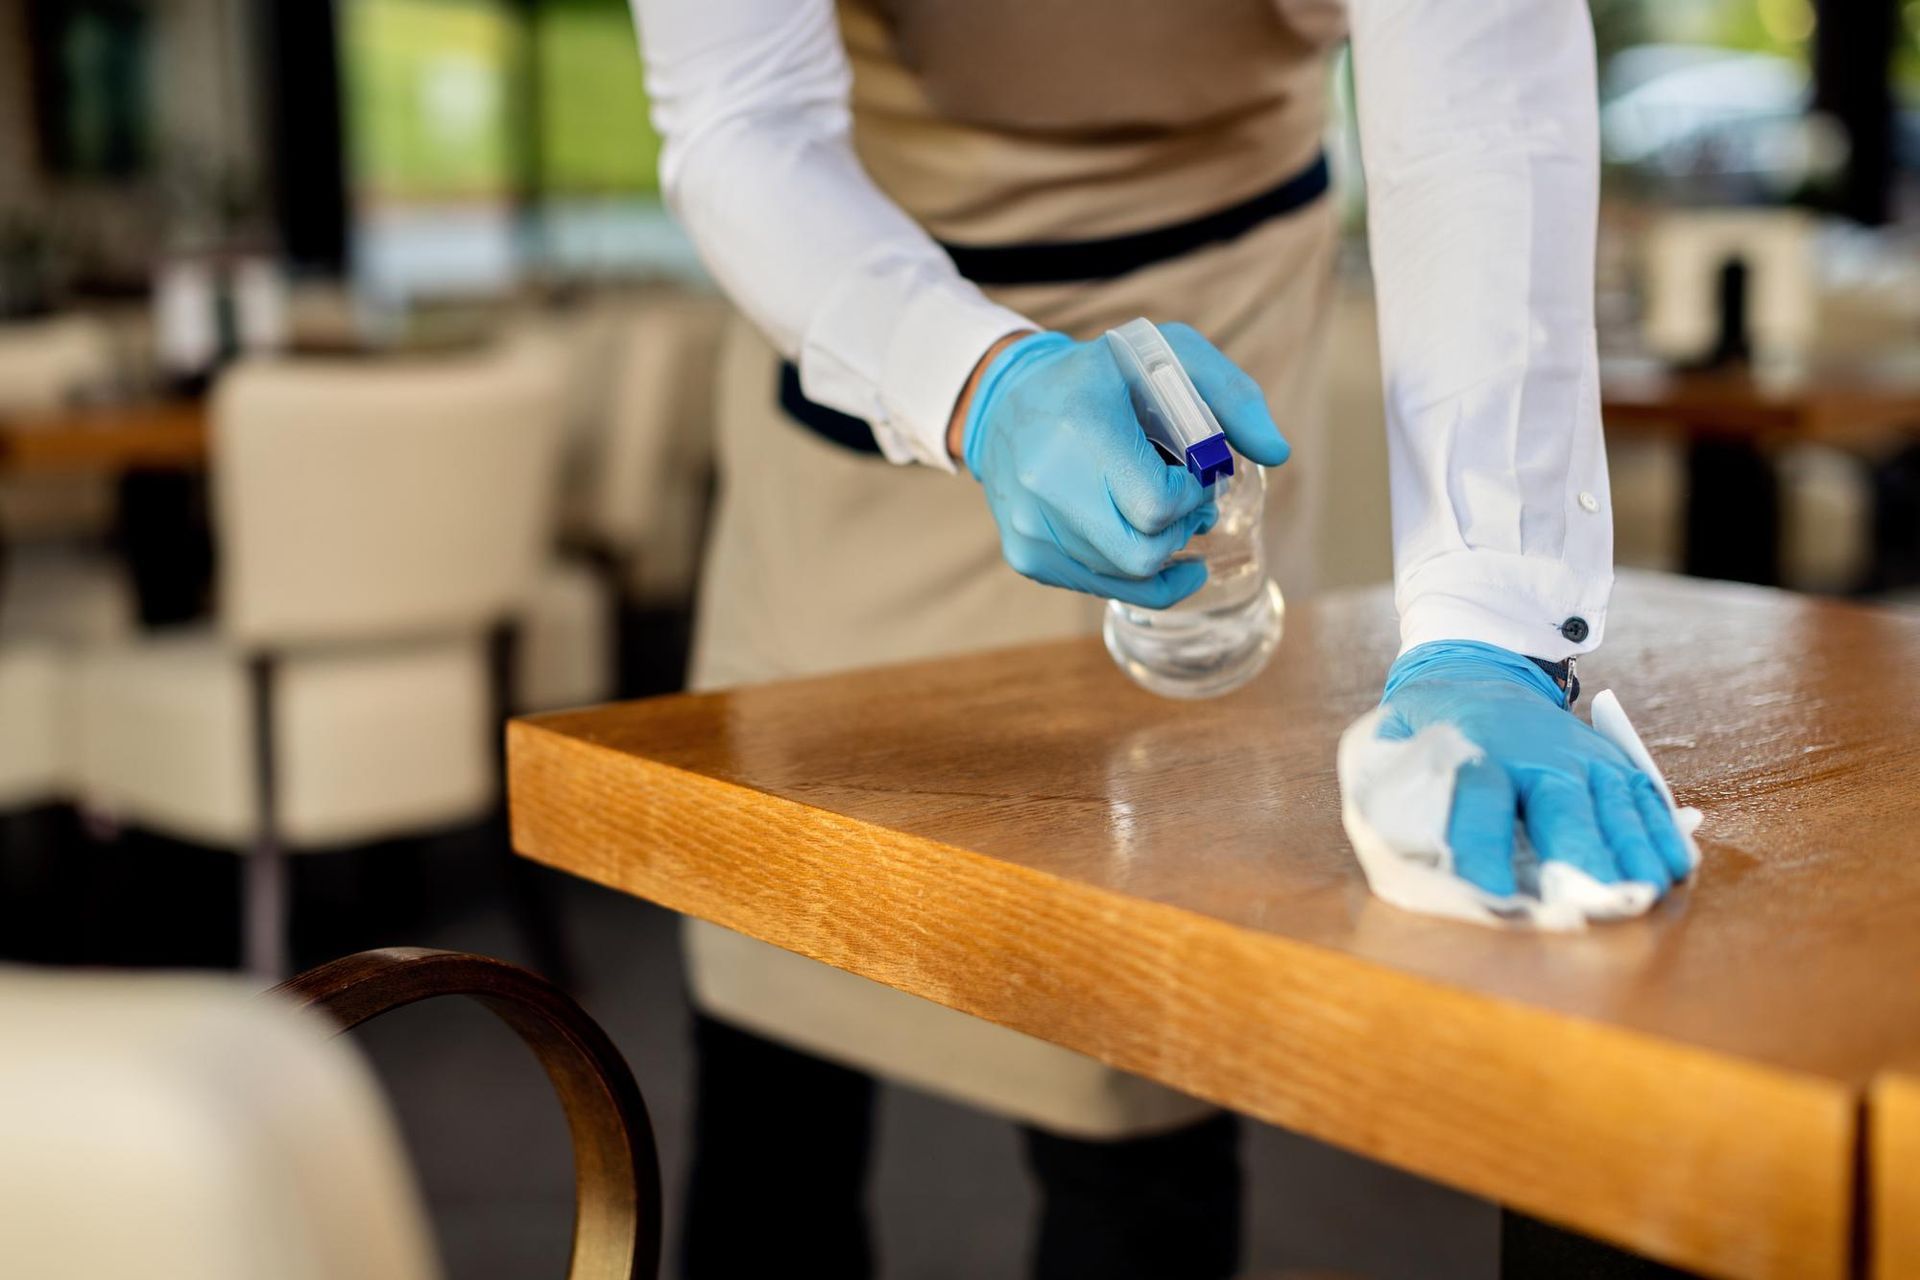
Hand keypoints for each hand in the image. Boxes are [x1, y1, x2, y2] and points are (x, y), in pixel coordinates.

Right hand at [957, 324, 1288, 608]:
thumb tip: (1278, 454)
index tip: (1195, 472)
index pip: (1157, 505)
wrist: (1005, 401)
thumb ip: (1232, 396)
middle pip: (1142, 554)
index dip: (1192, 496)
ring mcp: (1031, 527)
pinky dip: (1134, 574)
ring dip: (1160, 551)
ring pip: (1124, 577)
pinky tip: (1151, 548)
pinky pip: (1100, 587)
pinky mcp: (1026, 555)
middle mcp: (1047, 484)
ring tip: (1162, 513)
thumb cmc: (1100, 378)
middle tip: (1188, 502)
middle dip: (1179, 532)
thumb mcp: (1168, 355)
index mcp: (1081, 427)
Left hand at [1376, 641, 1693, 896]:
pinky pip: (1645, 797)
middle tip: (1590, 905)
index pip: (1481, 799)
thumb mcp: (1394, 741)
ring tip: (1642, 895)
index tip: (1491, 895)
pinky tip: (1674, 869)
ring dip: (1632, 852)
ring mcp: (1583, 755)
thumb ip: (1395, 787)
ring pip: (1614, 803)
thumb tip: (1396, 848)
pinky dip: (1662, 832)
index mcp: (1477, 748)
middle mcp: (1538, 751)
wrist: (1477, 670)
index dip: (1485, 848)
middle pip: (1563, 804)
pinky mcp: (1613, 761)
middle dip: (1578, 855)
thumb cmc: (1433, 724)